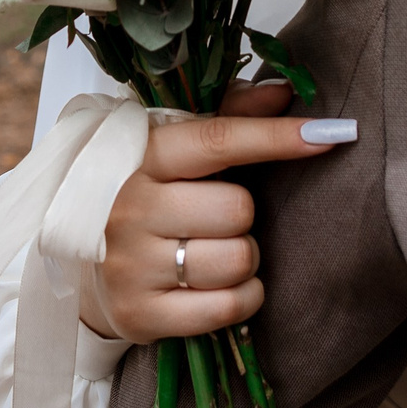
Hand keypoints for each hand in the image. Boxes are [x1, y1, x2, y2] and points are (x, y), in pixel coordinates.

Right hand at [81, 81, 357, 342]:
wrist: (79, 266)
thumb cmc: (143, 196)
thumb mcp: (171, 147)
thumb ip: (229, 116)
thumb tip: (285, 93)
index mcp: (138, 156)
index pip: (217, 141)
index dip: (276, 136)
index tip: (328, 133)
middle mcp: (128, 208)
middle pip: (237, 208)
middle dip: (243, 216)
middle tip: (215, 219)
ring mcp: (131, 265)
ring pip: (238, 259)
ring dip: (243, 258)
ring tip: (212, 252)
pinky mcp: (141, 314)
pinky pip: (228, 307)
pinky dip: (242, 297)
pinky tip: (219, 286)